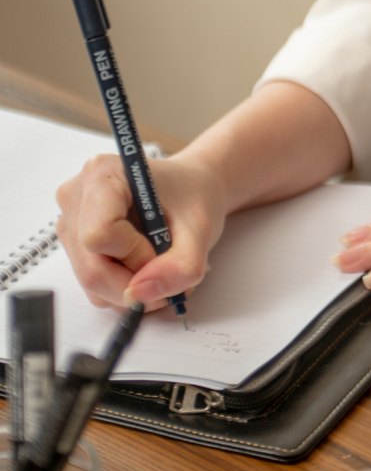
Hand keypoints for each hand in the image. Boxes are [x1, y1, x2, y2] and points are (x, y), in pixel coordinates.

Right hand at [56, 153, 225, 312]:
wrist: (191, 188)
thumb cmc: (193, 196)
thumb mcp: (201, 229)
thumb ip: (180, 265)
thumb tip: (139, 295)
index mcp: (102, 174)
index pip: (100, 235)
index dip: (135, 256)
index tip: (162, 250)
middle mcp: (76, 196)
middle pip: (92, 268)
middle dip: (136, 283)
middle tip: (170, 272)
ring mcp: (70, 222)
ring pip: (92, 283)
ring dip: (133, 289)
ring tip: (163, 267)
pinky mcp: (74, 244)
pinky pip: (93, 286)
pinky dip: (124, 287)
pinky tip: (146, 267)